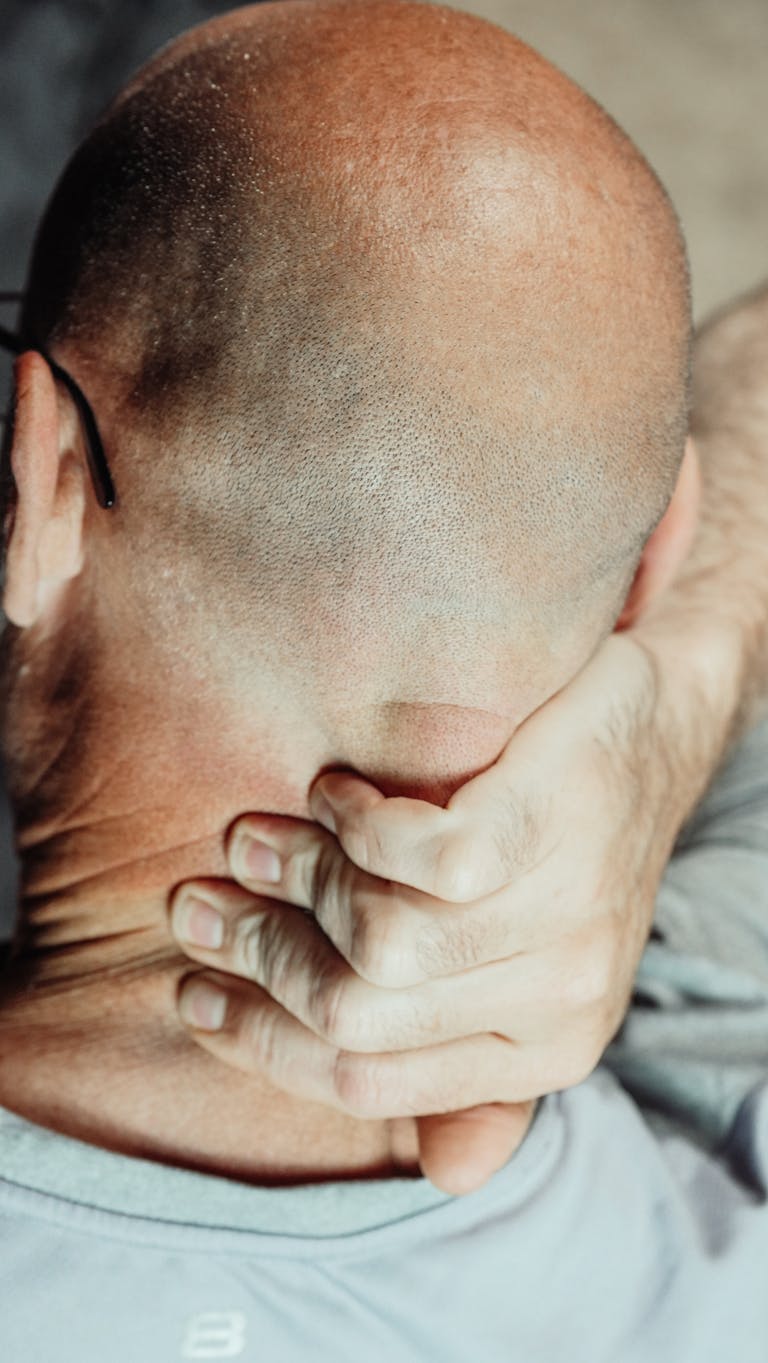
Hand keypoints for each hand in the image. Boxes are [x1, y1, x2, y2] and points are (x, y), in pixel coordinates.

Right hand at [168, 632, 687, 1194]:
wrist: (656, 727)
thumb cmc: (575, 845)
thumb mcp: (534, 966)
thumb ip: (479, 1061)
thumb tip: (446, 1176)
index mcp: (546, 1050)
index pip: (367, 1081)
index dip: (262, 1043)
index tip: (194, 996)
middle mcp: (562, 1000)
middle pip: (354, 1015)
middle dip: (255, 959)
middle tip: (201, 904)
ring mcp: (564, 916)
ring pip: (377, 940)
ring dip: (295, 881)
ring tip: (257, 839)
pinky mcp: (553, 826)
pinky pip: (418, 856)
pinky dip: (358, 826)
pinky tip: (342, 797)